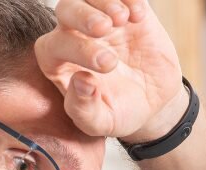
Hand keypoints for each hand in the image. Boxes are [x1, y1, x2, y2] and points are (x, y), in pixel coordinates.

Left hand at [35, 0, 184, 141]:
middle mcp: (74, 35)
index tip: (107, 64)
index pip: (53, 46)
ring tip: (123, 18)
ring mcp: (101, 19)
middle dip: (83, 16)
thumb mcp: (101, 121)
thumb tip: (80, 80)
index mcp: (58, 63)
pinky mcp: (127, 10)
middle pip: (66, 9)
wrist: (153, 103)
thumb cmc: (119, 112)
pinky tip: (139, 15)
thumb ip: (83, 108)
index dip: (75, 49)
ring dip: (105, 0)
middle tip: (106, 28)